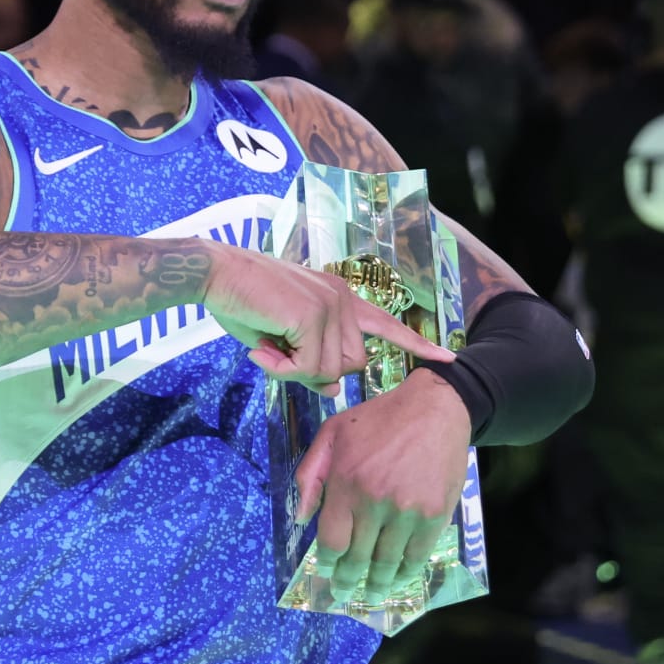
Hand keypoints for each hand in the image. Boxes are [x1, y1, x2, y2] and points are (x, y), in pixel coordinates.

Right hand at [199, 244, 452, 396]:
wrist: (216, 274)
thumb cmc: (243, 302)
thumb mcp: (282, 339)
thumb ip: (310, 361)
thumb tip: (330, 389)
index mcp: (339, 298)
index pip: (386, 324)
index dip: (415, 343)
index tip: (447, 357)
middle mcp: (342, 299)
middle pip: (353, 362)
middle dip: (316, 371)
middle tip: (276, 357)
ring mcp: (331, 306)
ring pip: (331, 369)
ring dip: (294, 371)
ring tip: (265, 350)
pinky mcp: (313, 316)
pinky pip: (308, 367)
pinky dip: (282, 369)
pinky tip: (261, 350)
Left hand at [293, 369, 472, 606]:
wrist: (434, 408)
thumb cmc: (378, 420)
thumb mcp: (332, 434)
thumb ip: (309, 475)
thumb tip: (302, 519)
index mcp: (345, 483)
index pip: (332, 540)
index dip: (328, 563)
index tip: (326, 572)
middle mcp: (374, 501)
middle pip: (357, 557)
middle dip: (348, 581)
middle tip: (344, 594)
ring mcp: (407, 510)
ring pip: (387, 561)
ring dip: (377, 584)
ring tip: (371, 595)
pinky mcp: (435, 515)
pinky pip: (417, 555)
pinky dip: (406, 573)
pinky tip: (398, 579)